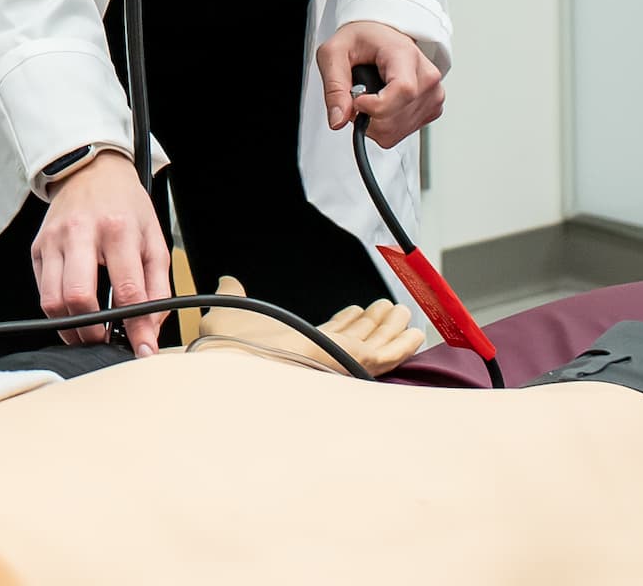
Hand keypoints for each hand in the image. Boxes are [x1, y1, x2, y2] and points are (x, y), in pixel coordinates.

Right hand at [30, 151, 169, 356]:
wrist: (91, 172)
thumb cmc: (125, 206)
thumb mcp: (155, 241)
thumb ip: (157, 289)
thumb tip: (149, 331)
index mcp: (117, 229)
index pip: (127, 291)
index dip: (136, 328)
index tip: (142, 349)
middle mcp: (80, 233)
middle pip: (78, 297)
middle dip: (94, 331)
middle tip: (107, 339)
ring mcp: (53, 240)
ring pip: (53, 300)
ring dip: (72, 328)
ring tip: (89, 333)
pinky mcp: (37, 248)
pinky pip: (42, 292)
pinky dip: (58, 312)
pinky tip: (74, 314)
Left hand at [191, 275, 428, 375]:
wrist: (235, 360)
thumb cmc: (228, 344)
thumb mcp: (231, 310)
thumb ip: (233, 294)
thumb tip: (227, 280)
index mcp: (297, 346)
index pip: (329, 335)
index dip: (345, 322)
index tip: (356, 309)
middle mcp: (321, 355)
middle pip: (357, 338)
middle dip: (373, 323)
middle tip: (387, 306)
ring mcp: (340, 360)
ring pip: (375, 343)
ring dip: (391, 327)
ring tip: (402, 310)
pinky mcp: (354, 361)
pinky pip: (388, 354)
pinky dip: (403, 343)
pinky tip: (415, 332)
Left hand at [316, 20, 444, 147]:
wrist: (382, 37)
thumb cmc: (362, 40)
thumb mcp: (334, 53)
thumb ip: (334, 87)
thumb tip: (338, 120)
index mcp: (405, 55)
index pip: (403, 90)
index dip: (375, 105)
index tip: (356, 100)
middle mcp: (426, 76)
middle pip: (395, 118)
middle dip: (365, 115)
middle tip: (356, 95)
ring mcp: (433, 95)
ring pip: (395, 131)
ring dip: (372, 122)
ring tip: (369, 97)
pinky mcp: (432, 110)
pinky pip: (400, 134)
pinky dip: (383, 126)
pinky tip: (381, 105)